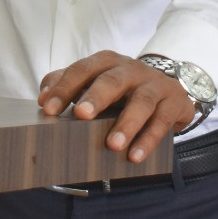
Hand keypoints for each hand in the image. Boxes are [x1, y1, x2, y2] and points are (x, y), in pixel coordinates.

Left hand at [37, 50, 193, 163]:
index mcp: (106, 62)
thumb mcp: (97, 81)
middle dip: (95, 97)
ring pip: (141, 102)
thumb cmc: (123, 89)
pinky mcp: (173, 102)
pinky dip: (148, 140)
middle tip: (81, 115)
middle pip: (112, 80)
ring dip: (126, 124)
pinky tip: (135, 156)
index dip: (64, 88)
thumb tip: (44, 96)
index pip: (82, 70)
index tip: (48, 108)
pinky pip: (161, 122)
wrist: (169, 89)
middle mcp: (130, 69)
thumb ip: (69, 84)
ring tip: (112, 145)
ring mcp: (153, 85)